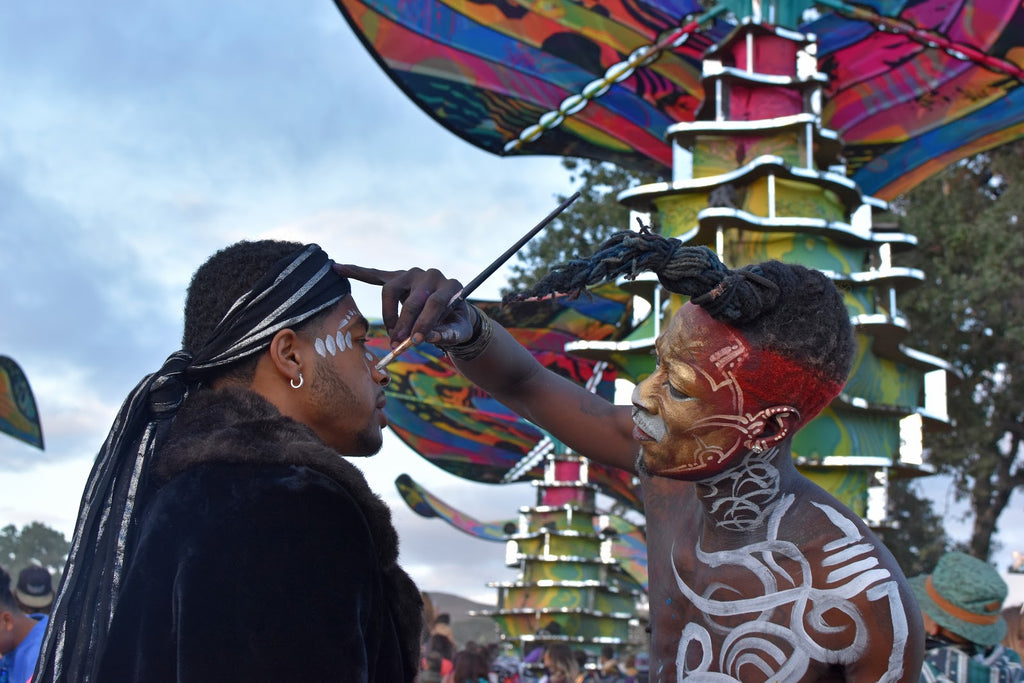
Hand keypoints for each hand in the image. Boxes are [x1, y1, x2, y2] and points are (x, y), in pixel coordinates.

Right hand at [333, 263, 474, 346]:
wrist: (453, 312)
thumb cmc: (455, 323)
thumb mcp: (459, 331)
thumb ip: (446, 335)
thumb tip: (427, 338)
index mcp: (451, 286)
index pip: (434, 303)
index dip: (424, 323)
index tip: (415, 342)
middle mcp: (431, 275)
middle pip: (412, 298)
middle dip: (404, 324)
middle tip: (398, 343)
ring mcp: (412, 274)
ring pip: (391, 289)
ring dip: (389, 315)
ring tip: (393, 334)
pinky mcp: (397, 278)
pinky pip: (374, 274)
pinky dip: (356, 271)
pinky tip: (338, 268)